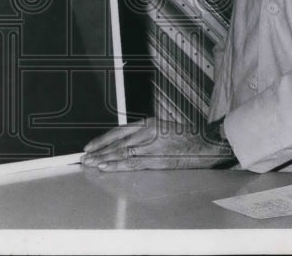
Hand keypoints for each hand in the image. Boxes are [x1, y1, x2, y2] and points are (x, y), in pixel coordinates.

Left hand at [80, 117, 233, 171]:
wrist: (206, 143)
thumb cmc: (186, 136)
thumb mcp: (162, 127)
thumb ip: (145, 134)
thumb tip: (124, 143)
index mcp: (148, 124)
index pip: (119, 132)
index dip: (102, 139)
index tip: (90, 146)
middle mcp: (148, 132)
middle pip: (118, 143)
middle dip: (99, 151)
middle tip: (85, 158)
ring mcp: (153, 146)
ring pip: (123, 153)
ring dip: (105, 159)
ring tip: (91, 163)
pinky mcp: (158, 160)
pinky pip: (134, 163)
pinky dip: (119, 165)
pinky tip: (108, 166)